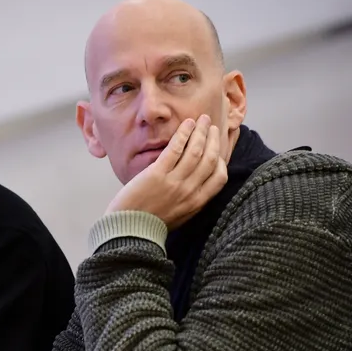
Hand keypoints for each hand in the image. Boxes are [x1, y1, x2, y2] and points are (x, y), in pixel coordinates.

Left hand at [106, 115, 227, 229]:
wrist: (129, 231)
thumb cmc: (150, 224)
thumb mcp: (179, 215)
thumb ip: (190, 199)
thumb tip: (196, 182)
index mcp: (197, 203)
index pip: (219, 177)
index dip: (222, 159)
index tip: (219, 147)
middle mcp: (190, 192)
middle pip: (210, 159)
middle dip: (213, 140)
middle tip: (211, 126)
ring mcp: (174, 183)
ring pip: (195, 151)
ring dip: (200, 132)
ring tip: (201, 119)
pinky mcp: (157, 175)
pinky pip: (175, 150)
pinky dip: (183, 134)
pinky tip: (187, 124)